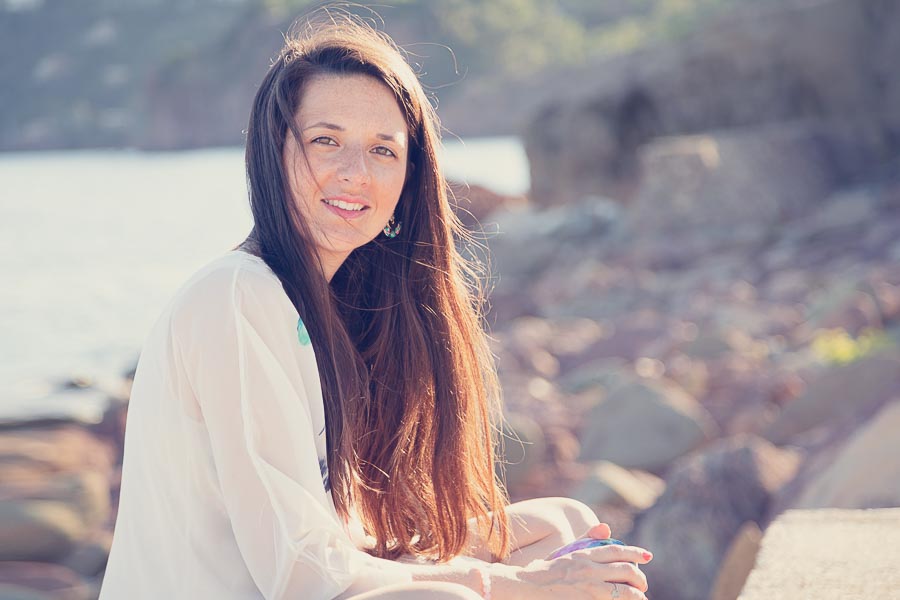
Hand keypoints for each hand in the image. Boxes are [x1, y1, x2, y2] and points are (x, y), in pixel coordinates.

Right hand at [492, 543, 651, 599]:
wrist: (523, 587)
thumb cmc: (542, 573)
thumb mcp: (564, 553)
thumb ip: (585, 540)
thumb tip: (606, 526)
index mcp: (583, 554)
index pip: (617, 550)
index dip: (635, 552)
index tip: (648, 556)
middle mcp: (589, 569)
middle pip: (626, 570)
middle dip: (640, 579)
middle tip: (643, 586)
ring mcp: (588, 587)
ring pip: (624, 590)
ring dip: (637, 595)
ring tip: (640, 598)